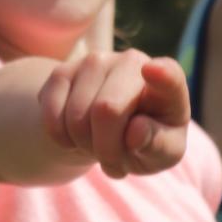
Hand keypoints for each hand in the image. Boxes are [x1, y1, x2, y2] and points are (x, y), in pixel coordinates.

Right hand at [38, 50, 190, 178]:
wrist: (112, 130)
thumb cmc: (147, 141)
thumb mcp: (161, 154)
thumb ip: (158, 146)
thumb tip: (136, 131)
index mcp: (169, 83)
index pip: (168, 75)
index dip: (161, 75)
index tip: (154, 71)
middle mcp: (132, 62)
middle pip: (107, 110)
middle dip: (106, 148)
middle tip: (114, 159)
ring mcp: (95, 62)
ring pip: (76, 117)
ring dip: (84, 146)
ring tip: (98, 145)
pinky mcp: (63, 71)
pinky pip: (52, 117)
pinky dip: (62, 139)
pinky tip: (77, 135)